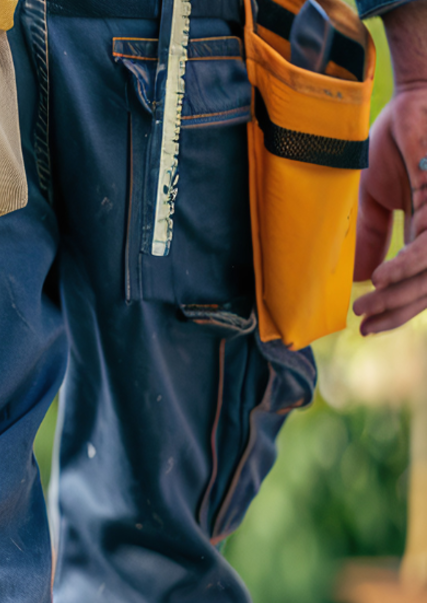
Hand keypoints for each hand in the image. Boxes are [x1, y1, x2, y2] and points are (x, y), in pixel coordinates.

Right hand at [352, 1, 426, 333]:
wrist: (415, 100)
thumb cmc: (399, 140)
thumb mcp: (376, 195)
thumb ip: (373, 236)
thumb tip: (362, 278)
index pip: (418, 278)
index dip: (396, 305)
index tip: (366, 324)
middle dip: (398, 309)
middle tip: (366, 324)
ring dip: (400, 295)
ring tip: (367, 307)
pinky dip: (406, 265)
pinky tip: (382, 279)